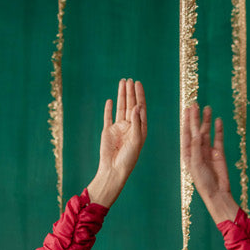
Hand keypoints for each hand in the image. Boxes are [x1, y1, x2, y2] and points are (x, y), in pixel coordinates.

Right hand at [87, 78, 146, 206]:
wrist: (113, 170)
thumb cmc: (128, 158)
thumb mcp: (136, 140)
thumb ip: (137, 123)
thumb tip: (137, 106)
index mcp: (139, 129)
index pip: (140, 109)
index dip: (139, 96)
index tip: (138, 84)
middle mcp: (130, 127)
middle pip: (131, 106)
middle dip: (131, 93)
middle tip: (130, 80)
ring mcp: (119, 129)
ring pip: (121, 108)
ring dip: (121, 96)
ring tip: (122, 83)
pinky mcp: (108, 131)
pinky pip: (108, 117)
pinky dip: (109, 109)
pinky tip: (111, 100)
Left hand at [182, 103, 238, 222]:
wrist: (217, 193)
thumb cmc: (203, 182)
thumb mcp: (196, 163)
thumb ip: (196, 147)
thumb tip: (197, 132)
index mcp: (188, 153)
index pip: (186, 134)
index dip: (187, 121)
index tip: (187, 109)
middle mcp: (197, 150)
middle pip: (196, 130)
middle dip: (196, 118)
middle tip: (196, 104)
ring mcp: (208, 151)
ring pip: (207, 132)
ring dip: (207, 121)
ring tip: (208, 108)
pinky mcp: (219, 153)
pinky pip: (218, 138)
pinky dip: (218, 130)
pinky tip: (218, 120)